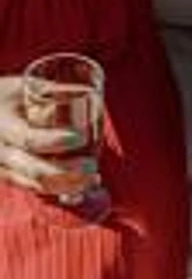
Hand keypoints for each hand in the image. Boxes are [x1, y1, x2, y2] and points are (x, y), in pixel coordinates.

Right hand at [0, 76, 100, 196]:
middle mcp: (0, 151)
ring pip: (38, 185)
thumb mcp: (19, 87)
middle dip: (66, 171)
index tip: (79, 137)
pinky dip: (63, 190)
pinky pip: (39, 190)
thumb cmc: (3, 96)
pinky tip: (85, 185)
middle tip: (92, 165)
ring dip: (69, 185)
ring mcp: (4, 169)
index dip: (53, 140)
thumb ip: (50, 91)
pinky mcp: (12, 178)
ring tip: (94, 178)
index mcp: (1, 126)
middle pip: (34, 169)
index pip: (27, 139)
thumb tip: (88, 93)